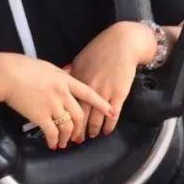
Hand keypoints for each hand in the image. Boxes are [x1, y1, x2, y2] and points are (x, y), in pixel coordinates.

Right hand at [0, 52, 116, 149]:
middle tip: (80, 137)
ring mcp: (52, 105)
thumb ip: (60, 74)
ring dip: (68, 137)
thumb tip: (69, 75)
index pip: (89, 93)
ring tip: (64, 143)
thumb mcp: (46, 67)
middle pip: (79, 114)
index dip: (101, 104)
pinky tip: (52, 144)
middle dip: (81, 128)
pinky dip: (54, 140)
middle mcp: (62, 93)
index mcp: (65, 80)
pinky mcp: (40, 115)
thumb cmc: (22, 67)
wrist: (5, 74)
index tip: (112, 112)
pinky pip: (52, 132)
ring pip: (68, 126)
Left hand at [68, 21, 153, 142]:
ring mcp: (104, 92)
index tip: (61, 126)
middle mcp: (88, 88)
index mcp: (76, 79)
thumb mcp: (80, 59)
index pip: (67, 104)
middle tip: (73, 139)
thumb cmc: (100, 50)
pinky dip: (109, 126)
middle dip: (76, 129)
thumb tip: (61, 80)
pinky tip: (106, 131)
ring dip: (93, 130)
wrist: (122, 43)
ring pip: (95, 118)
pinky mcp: (119, 94)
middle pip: (80, 114)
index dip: (64, 117)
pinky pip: (112, 115)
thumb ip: (70, 72)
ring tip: (90, 137)